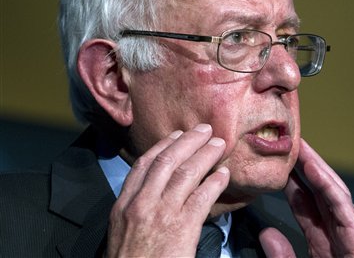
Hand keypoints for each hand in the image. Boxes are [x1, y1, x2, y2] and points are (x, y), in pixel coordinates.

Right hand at [105, 124, 229, 256]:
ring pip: (186, 173)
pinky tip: (224, 175)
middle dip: (188, 141)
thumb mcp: (123, 231)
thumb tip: (157, 190)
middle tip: (204, 130)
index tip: (178, 135)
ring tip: (219, 145)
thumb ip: (137, 208)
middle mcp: (141, 203)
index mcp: (124, 204)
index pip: (144, 164)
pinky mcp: (182, 228)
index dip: (164, 145)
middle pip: (167, 161)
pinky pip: (202, 197)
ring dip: (205, 154)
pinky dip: (215, 182)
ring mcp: (162, 214)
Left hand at [262, 138, 353, 257]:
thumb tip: (267, 234)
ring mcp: (349, 234)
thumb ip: (282, 255)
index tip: (279, 167)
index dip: (292, 184)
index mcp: (322, 242)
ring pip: (332, 192)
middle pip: (319, 192)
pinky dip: (328, 185)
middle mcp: (337, 234)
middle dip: (305, 167)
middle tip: (290, 146)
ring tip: (301, 148)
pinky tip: (312, 168)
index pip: (305, 206)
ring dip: (316, 167)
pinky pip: (342, 206)